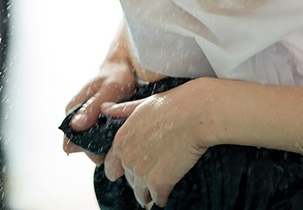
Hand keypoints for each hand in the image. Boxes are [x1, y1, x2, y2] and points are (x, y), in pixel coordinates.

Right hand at [63, 60, 135, 162]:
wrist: (125, 69)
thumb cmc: (116, 76)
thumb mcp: (109, 89)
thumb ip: (93, 106)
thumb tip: (76, 125)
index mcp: (72, 111)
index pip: (70, 144)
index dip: (87, 149)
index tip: (106, 144)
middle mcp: (75, 119)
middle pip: (82, 148)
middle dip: (100, 148)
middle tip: (120, 139)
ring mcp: (85, 122)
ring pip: (92, 146)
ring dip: (107, 144)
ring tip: (123, 134)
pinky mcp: (95, 124)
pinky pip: (100, 139)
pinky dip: (111, 140)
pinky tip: (122, 133)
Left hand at [102, 79, 211, 206]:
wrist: (198, 114)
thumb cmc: (173, 105)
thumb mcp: (143, 104)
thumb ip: (122, 111)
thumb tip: (104, 109)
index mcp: (121, 139)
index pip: (112, 167)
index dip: (124, 166)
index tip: (138, 162)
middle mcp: (127, 159)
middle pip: (129, 181)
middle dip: (140, 177)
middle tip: (157, 165)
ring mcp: (142, 173)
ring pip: (141, 194)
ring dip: (152, 188)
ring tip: (166, 174)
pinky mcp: (159, 184)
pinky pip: (158, 200)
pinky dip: (165, 194)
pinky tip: (173, 181)